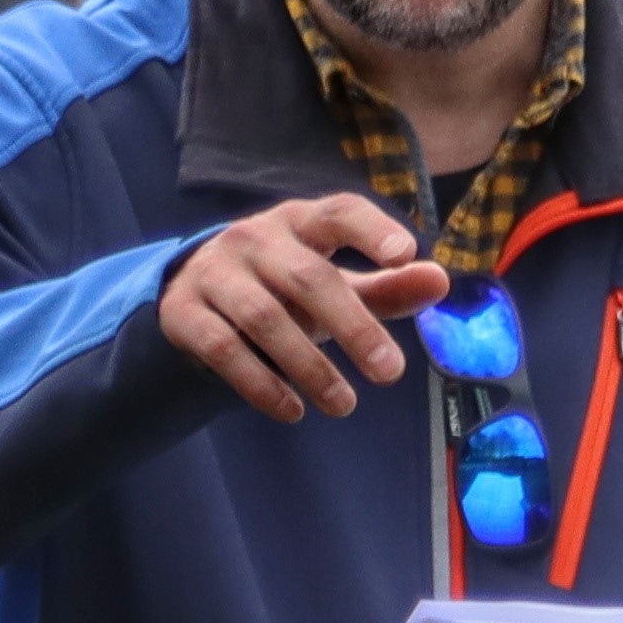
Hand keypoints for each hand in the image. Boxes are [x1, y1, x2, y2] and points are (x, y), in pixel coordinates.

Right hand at [159, 196, 451, 423]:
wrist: (190, 292)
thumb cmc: (281, 286)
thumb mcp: (334, 282)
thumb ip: (386, 286)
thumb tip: (440, 281)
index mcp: (299, 222)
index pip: (338, 212)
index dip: (371, 229)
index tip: (405, 255)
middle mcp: (253, 238)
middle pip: (307, 277)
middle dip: (352, 326)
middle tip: (390, 373)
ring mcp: (214, 273)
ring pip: (263, 318)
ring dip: (308, 367)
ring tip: (344, 406)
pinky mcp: (182, 312)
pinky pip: (222, 349)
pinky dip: (260, 384)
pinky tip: (292, 410)